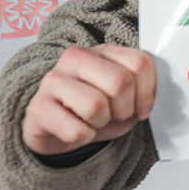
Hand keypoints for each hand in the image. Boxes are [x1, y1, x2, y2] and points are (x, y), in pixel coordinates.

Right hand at [22, 44, 156, 156]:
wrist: (51, 129)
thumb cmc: (90, 112)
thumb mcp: (121, 100)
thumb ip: (140, 94)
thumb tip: (150, 104)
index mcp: (101, 52)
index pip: (140, 63)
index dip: (147, 92)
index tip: (140, 107)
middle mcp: (75, 58)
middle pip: (120, 82)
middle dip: (125, 109)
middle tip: (116, 116)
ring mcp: (52, 80)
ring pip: (96, 106)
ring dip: (101, 123)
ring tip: (93, 121)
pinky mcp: (38, 106)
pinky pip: (77, 130)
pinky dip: (84, 138)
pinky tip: (75, 130)